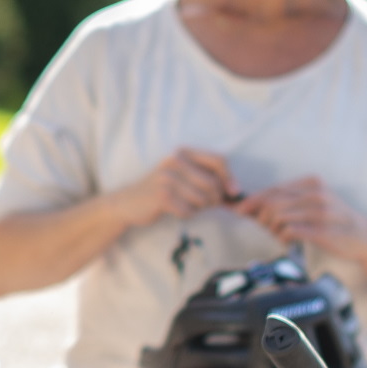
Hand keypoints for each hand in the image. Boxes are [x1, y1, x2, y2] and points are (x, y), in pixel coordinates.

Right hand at [115, 148, 237, 228]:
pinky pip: (189, 211)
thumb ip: (207, 178)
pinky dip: (187, 215)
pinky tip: (176, 210)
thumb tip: (237, 192)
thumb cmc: (164, 190)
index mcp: (183, 153)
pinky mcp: (162, 196)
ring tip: (188, 205)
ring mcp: (167, 178)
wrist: (129, 202)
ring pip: (203, 199)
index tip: (233, 193)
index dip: (230, 178)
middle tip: (205, 205)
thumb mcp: (184, 176)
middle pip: (214, 184)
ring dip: (200, 208)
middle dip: (214, 200)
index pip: (219, 160)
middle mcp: (175, 161)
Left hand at [236, 177, 366, 262]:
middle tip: (262, 228)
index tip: (238, 210)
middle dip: (259, 216)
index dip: (253, 200)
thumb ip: (288, 202)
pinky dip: (283, 237)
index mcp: (311, 183)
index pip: (273, 190)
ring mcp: (321, 212)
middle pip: (272, 203)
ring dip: (272, 229)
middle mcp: (316, 194)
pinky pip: (290, 231)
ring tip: (278, 235)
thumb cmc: (334, 221)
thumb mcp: (314, 203)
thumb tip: (252, 206)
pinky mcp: (324, 231)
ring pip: (278, 217)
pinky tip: (288, 241)